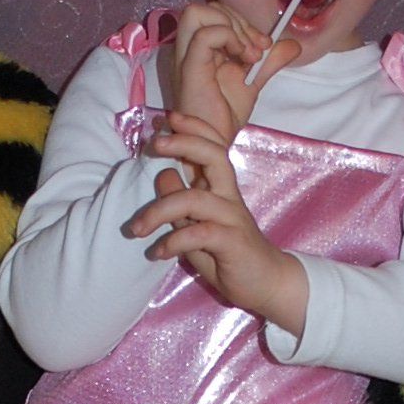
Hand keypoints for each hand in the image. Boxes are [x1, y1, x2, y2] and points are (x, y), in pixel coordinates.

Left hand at [126, 115, 308, 331]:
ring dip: (158, 211)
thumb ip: (180, 204)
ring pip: (194, 199)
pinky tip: (158, 253)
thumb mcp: (197, 227)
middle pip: (213, 156)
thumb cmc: (230, 256)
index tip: (167, 118)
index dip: (193, 128)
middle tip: (154, 144)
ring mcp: (232, 218)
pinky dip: (174, 241)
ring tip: (136, 228)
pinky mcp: (232, 242)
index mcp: (221, 190)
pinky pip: (199, 233)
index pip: (212, 147)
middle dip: (183, 143)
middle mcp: (228, 197)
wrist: (267, 285)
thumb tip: (163, 173)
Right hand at [164, 1, 285, 137]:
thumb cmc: (222, 118)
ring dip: (231, 26)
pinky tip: (243, 58)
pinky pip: (205, 35)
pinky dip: (229, 37)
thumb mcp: (252, 83)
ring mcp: (185, 58)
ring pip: (196, 13)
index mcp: (199, 49)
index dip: (242, 21)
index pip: (215, 13)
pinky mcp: (189, 69)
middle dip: (237, 20)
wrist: (212, 146)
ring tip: (249, 53)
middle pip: (204, 7)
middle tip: (258, 49)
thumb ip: (269, 62)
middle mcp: (187, 49)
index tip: (265, 45)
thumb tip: (294, 44)